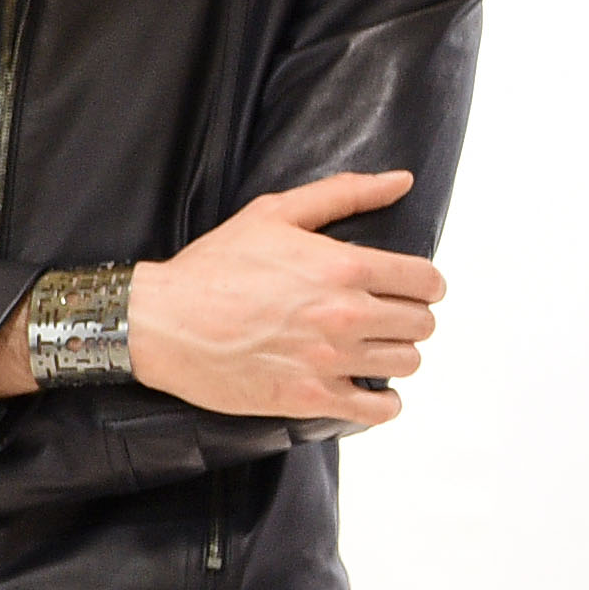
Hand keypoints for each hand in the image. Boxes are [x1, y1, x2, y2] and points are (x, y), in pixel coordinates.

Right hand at [126, 169, 436, 420]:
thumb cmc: (214, 265)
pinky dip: (384, 402)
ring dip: (396, 355)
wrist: (162, 321)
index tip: (413, 288)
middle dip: (411, 318)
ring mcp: (330, 359)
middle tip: (388, 318)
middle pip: (421, 324)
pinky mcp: (309, 397)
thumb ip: (344, 193)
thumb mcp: (275, 213)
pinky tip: (369, 390)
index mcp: (345, 266)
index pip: (426, 280)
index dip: (426, 284)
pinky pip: (378, 409)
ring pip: (406, 363)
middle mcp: (346, 314)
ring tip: (372, 349)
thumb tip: (401, 181)